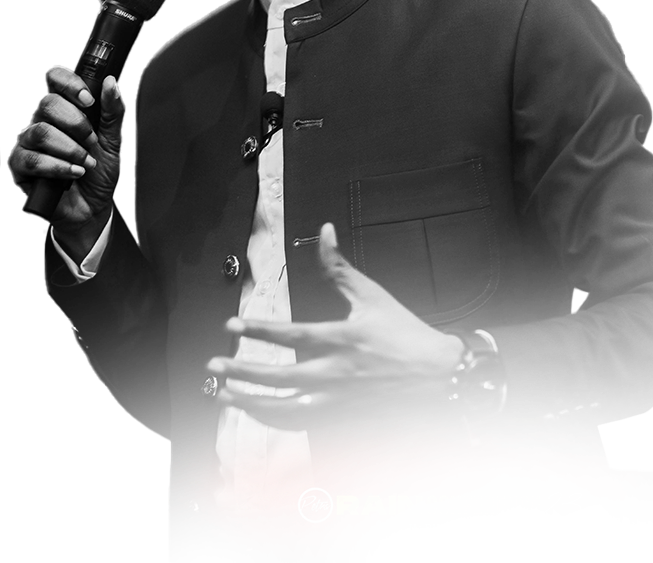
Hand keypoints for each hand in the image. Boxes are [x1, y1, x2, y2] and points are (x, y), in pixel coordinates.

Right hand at [8, 65, 124, 240]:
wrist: (92, 207)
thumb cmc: (98, 173)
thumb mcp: (113, 141)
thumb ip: (113, 111)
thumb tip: (111, 82)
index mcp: (63, 110)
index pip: (54, 79)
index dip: (69, 83)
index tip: (88, 99)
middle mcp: (42, 122)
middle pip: (47, 104)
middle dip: (77, 124)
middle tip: (92, 142)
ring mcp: (28, 143)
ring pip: (40, 132)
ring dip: (70, 149)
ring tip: (86, 163)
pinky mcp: (19, 166)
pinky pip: (32, 159)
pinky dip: (58, 167)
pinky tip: (74, 173)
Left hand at [206, 223, 464, 429]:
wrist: (436, 373)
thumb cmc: (404, 331)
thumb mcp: (371, 294)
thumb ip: (339, 266)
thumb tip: (324, 231)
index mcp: (341, 338)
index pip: (290, 336)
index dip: (258, 331)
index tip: (231, 327)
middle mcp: (336, 372)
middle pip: (280, 376)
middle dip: (243, 370)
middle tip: (215, 364)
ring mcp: (338, 398)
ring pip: (286, 407)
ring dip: (251, 402)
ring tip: (225, 393)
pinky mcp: (342, 414)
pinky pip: (302, 422)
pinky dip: (276, 420)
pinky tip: (257, 413)